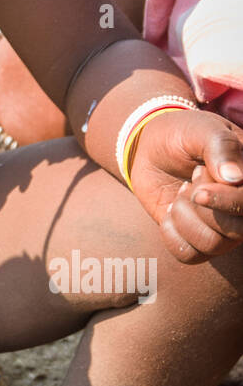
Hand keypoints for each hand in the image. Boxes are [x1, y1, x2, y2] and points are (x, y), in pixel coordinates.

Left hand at [129, 108, 242, 261]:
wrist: (152, 148)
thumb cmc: (183, 135)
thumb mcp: (201, 130)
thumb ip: (220, 147)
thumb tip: (235, 178)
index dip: (228, 203)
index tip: (199, 192)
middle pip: (236, 232)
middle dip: (203, 208)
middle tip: (191, 179)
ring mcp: (223, 226)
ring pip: (212, 245)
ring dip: (185, 217)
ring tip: (181, 191)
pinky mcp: (198, 238)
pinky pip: (189, 255)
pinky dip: (171, 233)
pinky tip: (169, 210)